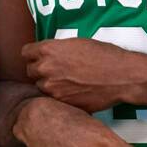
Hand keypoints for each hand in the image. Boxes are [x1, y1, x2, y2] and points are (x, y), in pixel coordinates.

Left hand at [22, 38, 146, 112]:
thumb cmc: (104, 55)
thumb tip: (47, 55)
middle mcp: (45, 69)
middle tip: (56, 71)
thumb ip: (56, 49)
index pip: (25, 52)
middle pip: (30, 71)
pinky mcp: (62, 103)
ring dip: (49, 85)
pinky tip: (74, 92)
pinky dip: (60, 97)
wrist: (122, 76)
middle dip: (40, 70)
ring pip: (40, 87)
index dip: (33, 54)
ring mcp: (52, 89)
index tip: (39, 57)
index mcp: (48, 50)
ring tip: (67, 82)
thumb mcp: (76, 43)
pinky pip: (53, 99)